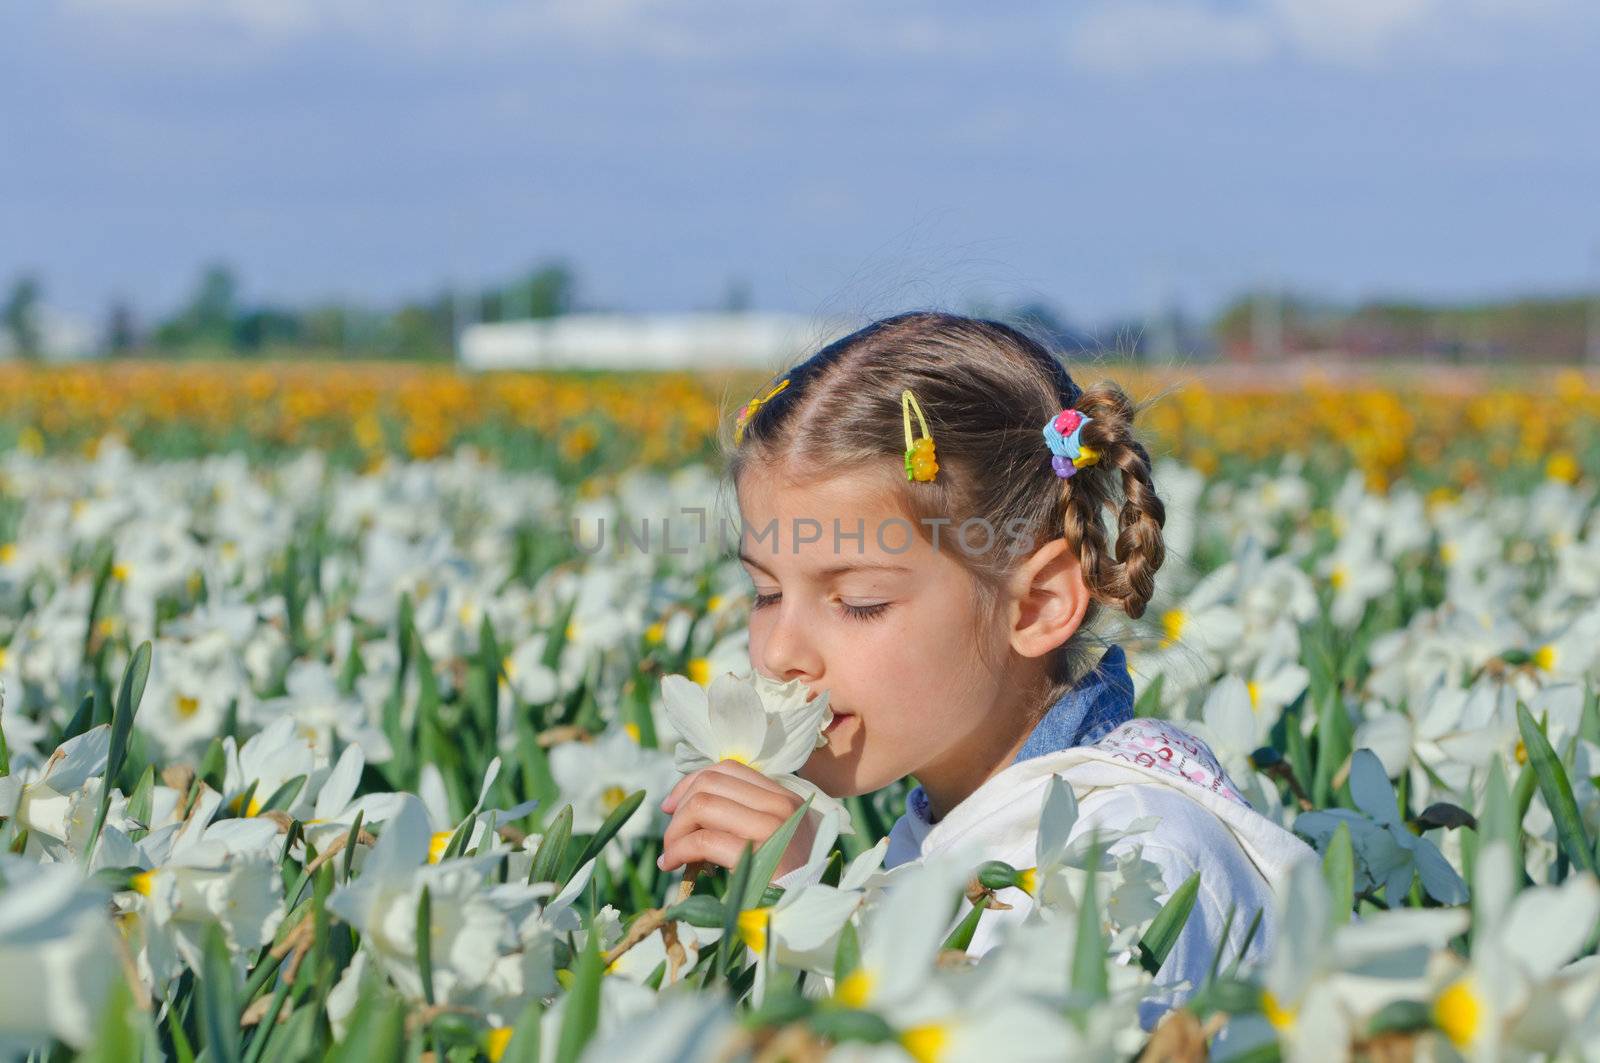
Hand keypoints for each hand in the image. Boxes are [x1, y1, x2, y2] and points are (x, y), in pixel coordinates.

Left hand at [657, 760, 815, 881]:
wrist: (806, 914)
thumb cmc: (784, 883)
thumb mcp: (772, 840)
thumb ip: (743, 817)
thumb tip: (688, 805)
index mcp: (785, 798)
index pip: (729, 768)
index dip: (691, 782)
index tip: (672, 805)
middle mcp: (781, 805)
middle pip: (711, 783)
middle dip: (680, 808)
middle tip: (670, 837)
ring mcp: (772, 827)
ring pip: (703, 805)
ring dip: (676, 830)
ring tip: (670, 852)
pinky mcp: (757, 853)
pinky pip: (703, 840)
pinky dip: (679, 850)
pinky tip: (672, 864)